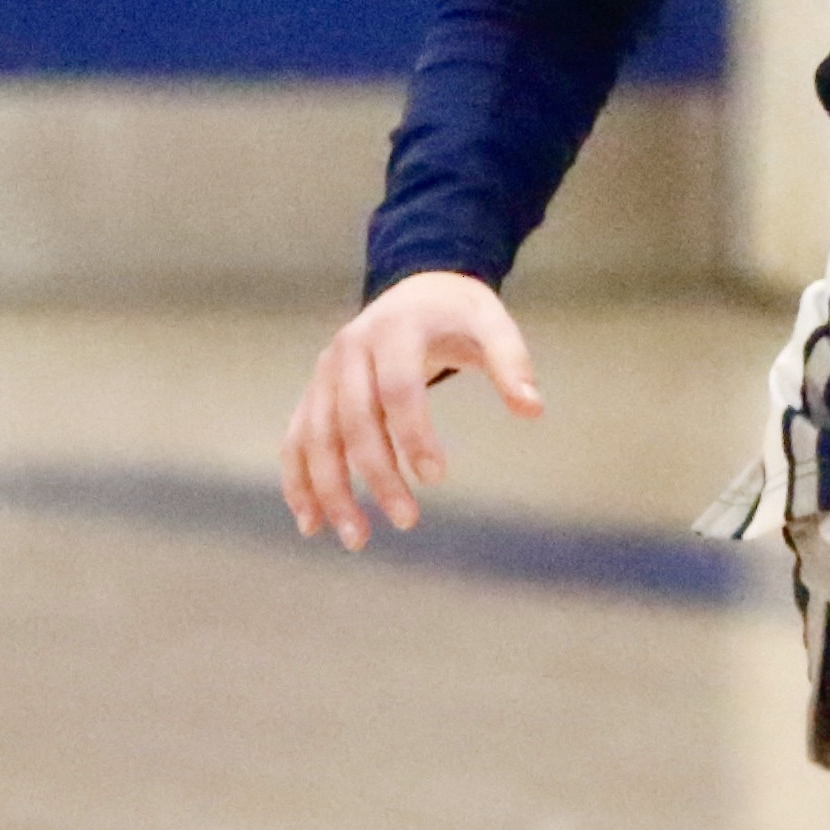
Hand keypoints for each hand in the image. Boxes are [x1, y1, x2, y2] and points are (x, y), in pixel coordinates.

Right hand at [278, 270, 543, 548]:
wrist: (414, 291)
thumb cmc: (458, 315)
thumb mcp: (493, 324)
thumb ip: (512, 364)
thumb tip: (533, 410)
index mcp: (394, 330)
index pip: (398, 388)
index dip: (414, 434)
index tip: (437, 478)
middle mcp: (348, 350)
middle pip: (353, 420)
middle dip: (376, 474)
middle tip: (407, 521)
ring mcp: (324, 373)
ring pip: (316, 436)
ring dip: (331, 490)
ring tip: (356, 539)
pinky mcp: (314, 392)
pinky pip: (297, 439)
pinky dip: (298, 480)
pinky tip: (312, 522)